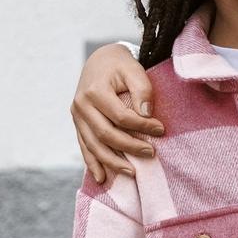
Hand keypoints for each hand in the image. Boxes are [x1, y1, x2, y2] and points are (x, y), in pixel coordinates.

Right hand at [71, 43, 163, 183]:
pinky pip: (84, 146)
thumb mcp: (134, 69)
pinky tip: (102, 177)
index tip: (161, 130)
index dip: (142, 126)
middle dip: (129, 147)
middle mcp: (81, 106)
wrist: (99, 60)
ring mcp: (77, 116)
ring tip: (132, 173)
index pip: (121, 116)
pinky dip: (93, 163)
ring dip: (112, 162)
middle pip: (106, 134)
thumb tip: (147, 114)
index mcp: (94, 91)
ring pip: (93, 145)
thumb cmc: (120, 65)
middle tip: (151, 153)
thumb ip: (142, 89)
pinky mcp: (77, 124)